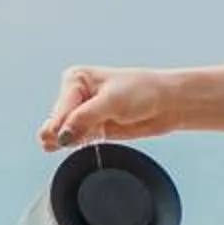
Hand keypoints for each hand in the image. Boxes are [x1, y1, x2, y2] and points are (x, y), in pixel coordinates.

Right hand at [40, 65, 181, 150]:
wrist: (167, 104)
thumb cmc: (143, 91)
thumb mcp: (112, 101)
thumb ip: (84, 118)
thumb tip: (62, 137)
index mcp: (75, 79)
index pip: (60, 109)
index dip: (63, 126)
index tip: (68, 139)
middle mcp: (75, 95)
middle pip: (56, 122)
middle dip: (65, 134)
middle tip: (81, 137)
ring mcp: (82, 113)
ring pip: (61, 134)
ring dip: (70, 141)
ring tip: (90, 135)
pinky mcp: (91, 129)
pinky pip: (73, 141)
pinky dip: (76, 145)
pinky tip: (85, 142)